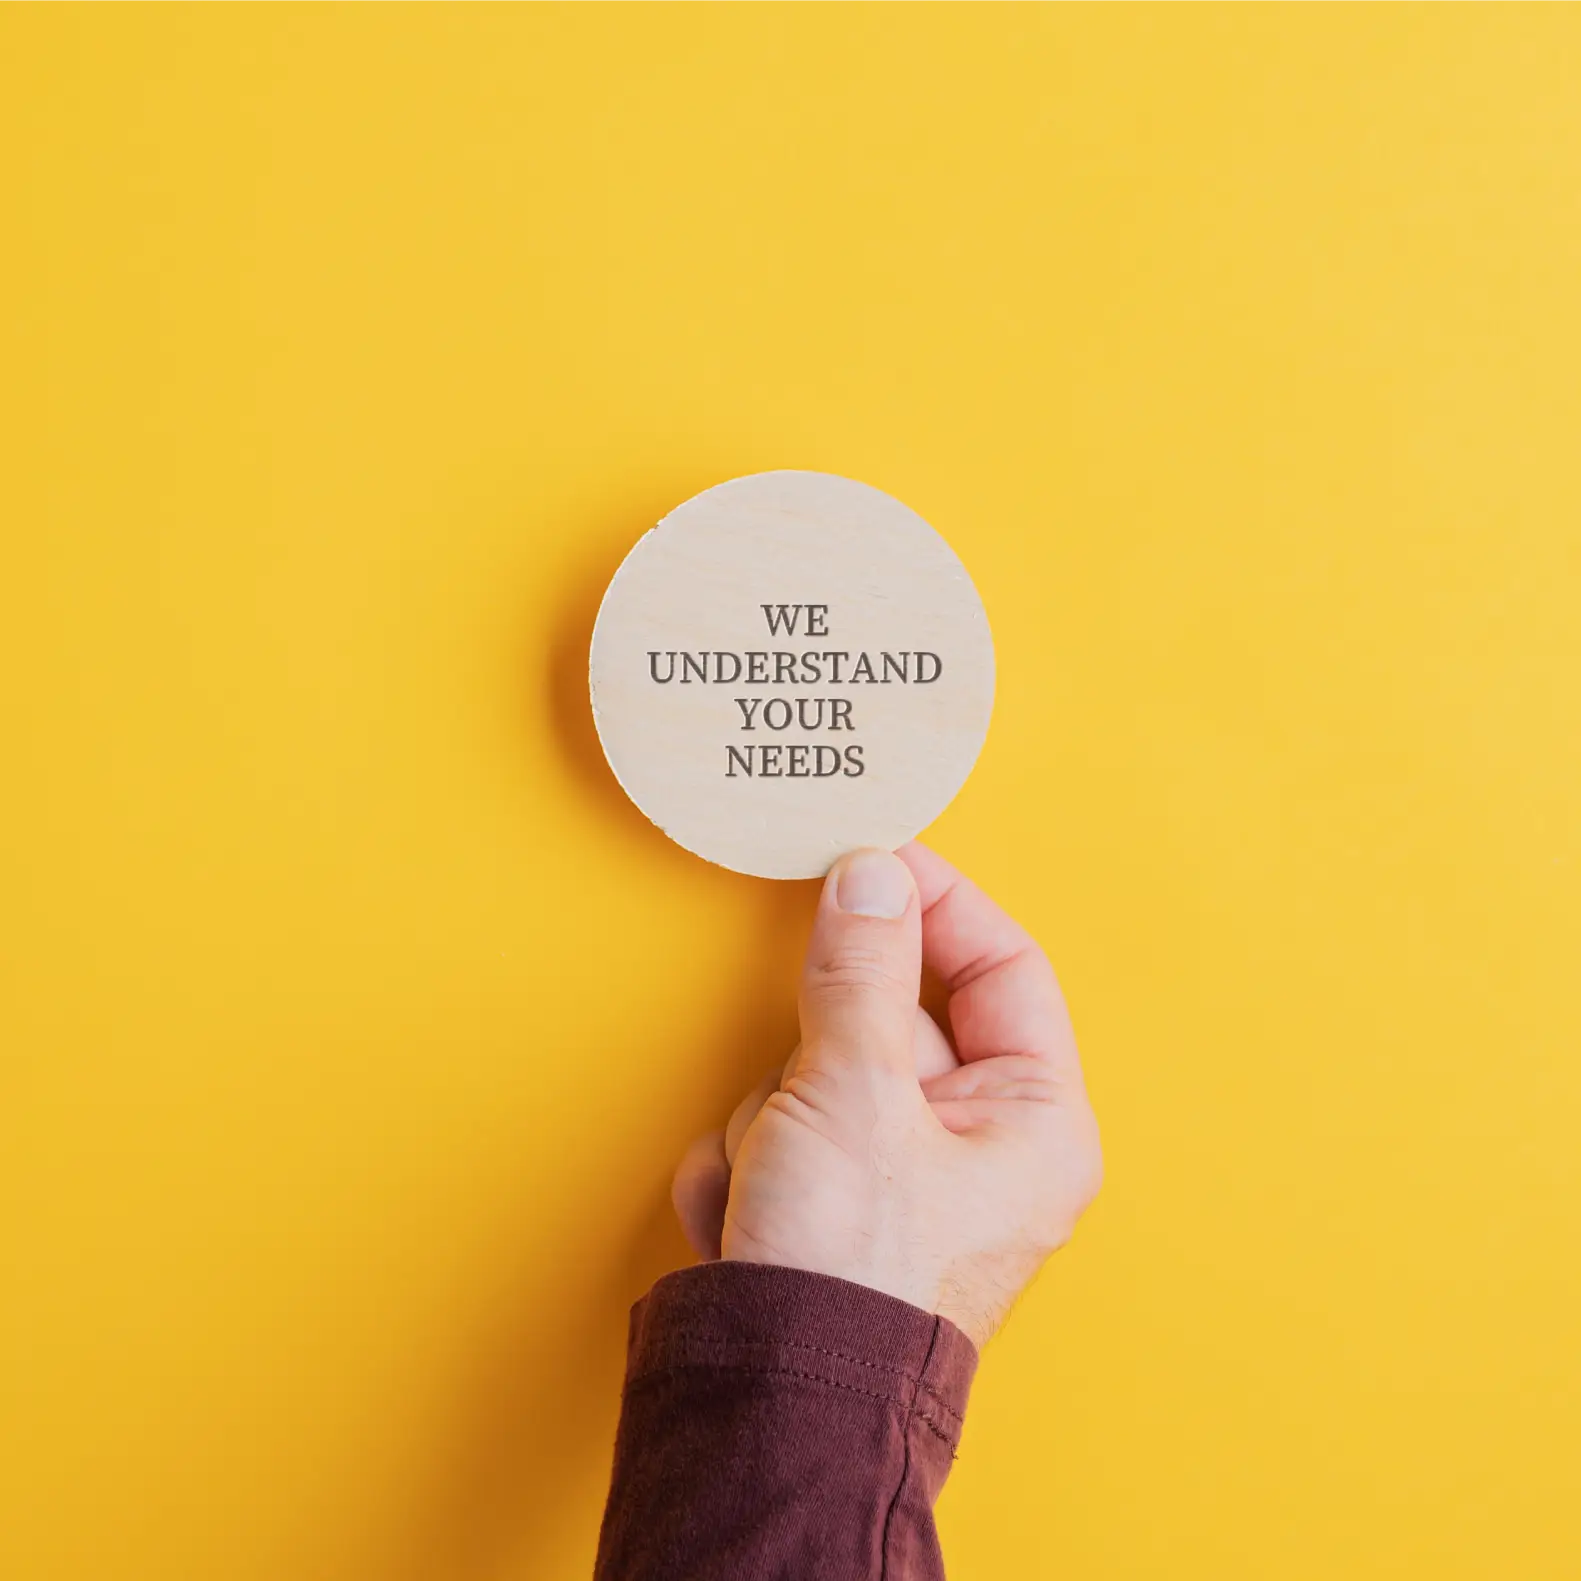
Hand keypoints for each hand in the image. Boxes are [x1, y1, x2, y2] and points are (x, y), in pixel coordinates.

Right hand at [671, 842, 1101, 1348]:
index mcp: (1032, 1122)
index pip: (1004, 968)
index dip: (939, 904)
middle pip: (890, 1019)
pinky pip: (783, 1128)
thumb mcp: (854, 1094)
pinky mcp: (836, 1204)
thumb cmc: (852, 1271)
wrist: (771, 1405)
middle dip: (819, 1053)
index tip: (875, 859)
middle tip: (803, 1087)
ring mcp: (903, 1179)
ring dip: (773, 1114)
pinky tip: (749, 1215)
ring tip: (776, 1182)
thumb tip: (871, 873)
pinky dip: (748, 1160)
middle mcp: (979, 1148)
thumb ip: (859, 970)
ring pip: (821, 1069)